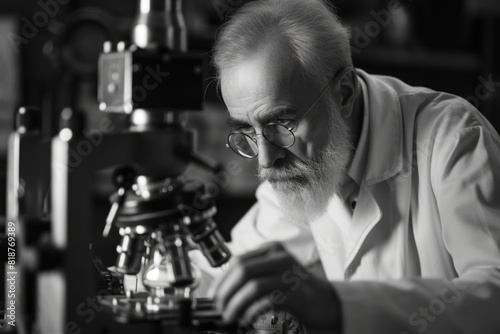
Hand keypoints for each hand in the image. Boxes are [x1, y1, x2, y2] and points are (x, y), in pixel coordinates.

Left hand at [213, 242, 341, 332]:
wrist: (329, 302)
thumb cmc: (298, 289)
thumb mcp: (275, 272)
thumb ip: (254, 273)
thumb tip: (224, 288)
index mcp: (273, 250)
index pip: (238, 260)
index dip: (222, 278)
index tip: (214, 294)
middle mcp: (280, 258)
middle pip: (242, 269)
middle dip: (225, 290)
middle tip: (219, 307)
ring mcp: (289, 275)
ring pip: (252, 285)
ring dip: (235, 303)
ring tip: (229, 315)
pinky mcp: (296, 294)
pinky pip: (267, 301)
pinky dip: (252, 311)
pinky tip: (247, 318)